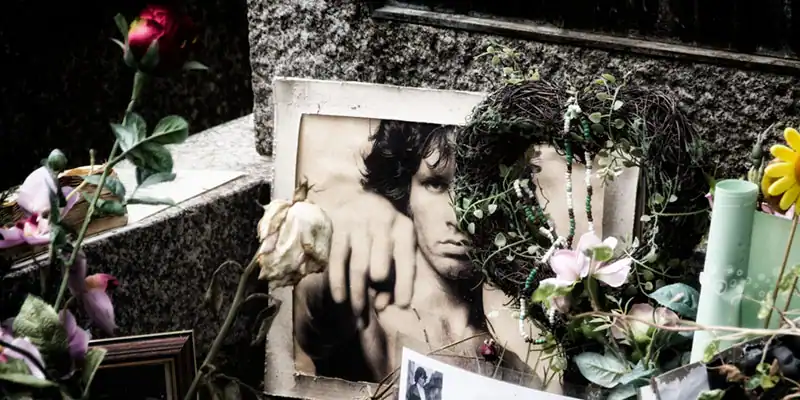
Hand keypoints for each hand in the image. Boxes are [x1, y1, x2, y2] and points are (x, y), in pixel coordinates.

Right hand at [326, 191, 415, 322]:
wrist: (353, 197)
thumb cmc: (379, 230)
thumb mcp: (393, 246)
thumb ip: (392, 276)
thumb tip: (382, 305)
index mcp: (403, 228)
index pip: (406, 258)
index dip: (405, 283)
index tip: (402, 305)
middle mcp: (383, 223)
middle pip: (381, 263)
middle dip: (377, 289)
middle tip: (374, 309)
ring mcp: (359, 224)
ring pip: (359, 265)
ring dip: (357, 292)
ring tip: (357, 312)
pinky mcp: (338, 228)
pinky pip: (338, 260)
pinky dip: (338, 281)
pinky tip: (340, 299)